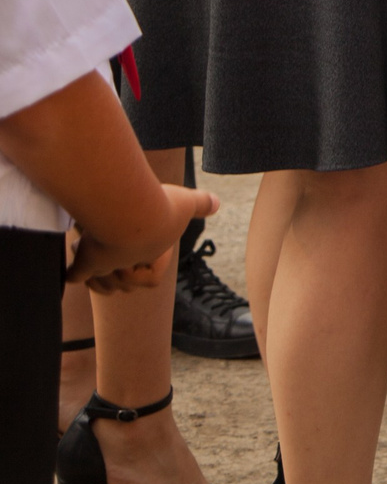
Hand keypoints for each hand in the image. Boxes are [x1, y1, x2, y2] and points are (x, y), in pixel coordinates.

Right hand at [66, 186, 219, 293]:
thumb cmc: (161, 207)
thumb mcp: (185, 202)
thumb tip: (217, 204)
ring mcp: (108, 268)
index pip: (151, 277)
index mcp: (156, 256)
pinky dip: (73, 272)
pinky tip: (72, 262)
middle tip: (110, 245)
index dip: (148, 266)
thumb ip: (201, 204)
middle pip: (123, 281)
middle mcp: (133, 267)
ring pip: (101, 281)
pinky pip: (76, 276)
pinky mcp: (85, 264)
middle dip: (117, 267)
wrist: (132, 213)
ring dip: (95, 268)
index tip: (144, 252)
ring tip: (88, 242)